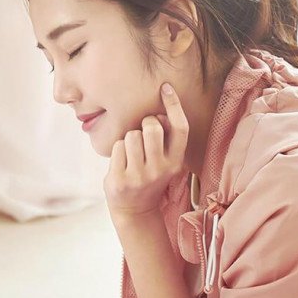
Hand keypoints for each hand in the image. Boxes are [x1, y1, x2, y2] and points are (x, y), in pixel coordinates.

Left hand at [104, 82, 188, 222]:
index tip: (165, 87)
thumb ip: (164, 140)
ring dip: (129, 138)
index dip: (174, 105)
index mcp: (175, 162)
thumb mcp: (164, 161)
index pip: (180, 128)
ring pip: (132, 135)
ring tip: (132, 154)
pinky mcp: (121, 179)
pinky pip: (117, 147)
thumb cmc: (148, 176)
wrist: (135, 210)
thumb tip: (161, 113)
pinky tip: (121, 163)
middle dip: (145, 123)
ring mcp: (140, 175)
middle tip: (143, 134)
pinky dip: (118, 150)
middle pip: (152, 126)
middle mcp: (161, 169)